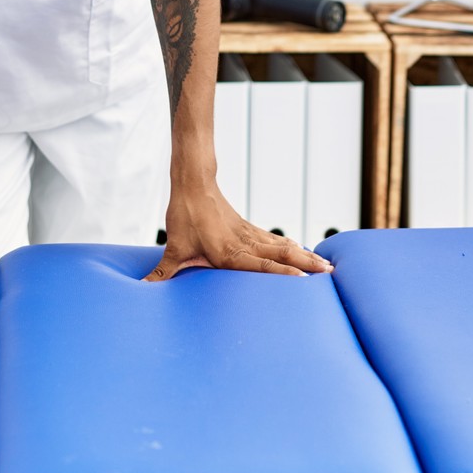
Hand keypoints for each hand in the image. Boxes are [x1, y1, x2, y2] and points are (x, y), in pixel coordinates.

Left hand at [145, 181, 332, 280]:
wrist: (193, 183)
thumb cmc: (184, 216)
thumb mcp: (174, 248)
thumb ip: (163, 273)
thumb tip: (144, 289)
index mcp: (229, 252)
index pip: (261, 264)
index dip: (282, 272)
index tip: (303, 278)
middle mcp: (244, 244)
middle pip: (281, 254)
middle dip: (305, 264)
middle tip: (329, 272)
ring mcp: (250, 234)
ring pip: (283, 245)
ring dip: (304, 255)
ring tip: (326, 265)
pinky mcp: (249, 228)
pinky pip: (275, 239)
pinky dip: (291, 246)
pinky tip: (303, 251)